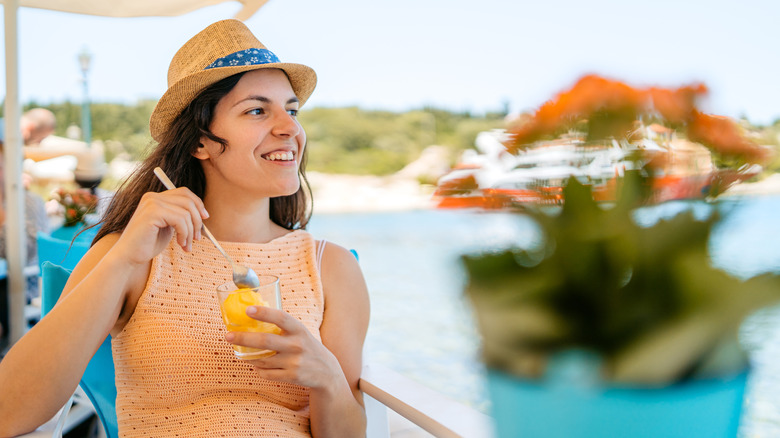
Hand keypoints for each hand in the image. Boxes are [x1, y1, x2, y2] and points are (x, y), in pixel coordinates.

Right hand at [112, 187, 208, 265]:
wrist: (128, 257)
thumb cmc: (147, 244)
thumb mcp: (168, 227)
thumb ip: (180, 217)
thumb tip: (203, 214)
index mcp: (156, 198)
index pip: (184, 192)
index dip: (198, 204)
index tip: (205, 218)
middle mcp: (153, 197)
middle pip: (188, 200)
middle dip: (197, 220)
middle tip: (197, 238)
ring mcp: (152, 203)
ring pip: (186, 212)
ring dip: (191, 231)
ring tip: (186, 245)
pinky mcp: (152, 212)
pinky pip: (180, 220)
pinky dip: (185, 233)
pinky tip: (180, 244)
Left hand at [226, 306, 342, 388]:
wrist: (326, 371)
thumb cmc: (307, 347)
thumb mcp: (300, 332)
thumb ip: (282, 326)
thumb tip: (252, 315)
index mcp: (299, 329)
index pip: (280, 317)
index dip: (264, 313)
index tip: (248, 310)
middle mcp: (297, 345)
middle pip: (265, 341)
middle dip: (243, 338)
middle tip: (228, 336)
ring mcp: (294, 362)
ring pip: (262, 360)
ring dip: (249, 357)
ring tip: (242, 352)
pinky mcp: (291, 376)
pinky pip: (266, 373)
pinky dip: (258, 369)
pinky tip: (257, 366)